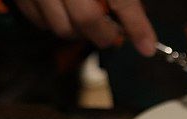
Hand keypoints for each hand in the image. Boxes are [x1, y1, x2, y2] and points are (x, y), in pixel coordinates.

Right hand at [16, 0, 156, 56]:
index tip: (147, 46)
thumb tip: (135, 21)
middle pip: (87, 19)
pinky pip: (39, 21)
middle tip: (114, 35)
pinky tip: (66, 15)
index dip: (136, 26)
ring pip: (62, 26)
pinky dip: (56, 25)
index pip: (121, 0)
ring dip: (80, 32)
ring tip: (90, 23)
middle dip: (105, 36)